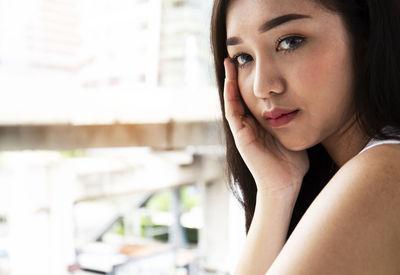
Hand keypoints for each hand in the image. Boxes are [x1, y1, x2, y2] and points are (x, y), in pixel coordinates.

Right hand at [223, 58, 308, 195]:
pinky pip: (232, 113)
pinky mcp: (240, 137)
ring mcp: (242, 132)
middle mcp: (248, 126)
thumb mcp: (293, 133)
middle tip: (234, 57)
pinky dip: (230, 97)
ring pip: (232, 102)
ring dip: (230, 83)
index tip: (251, 63)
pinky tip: (230, 82)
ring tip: (229, 63)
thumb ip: (292, 119)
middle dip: (236, 77)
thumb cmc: (291, 163)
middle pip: (239, 96)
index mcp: (259, 125)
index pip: (250, 98)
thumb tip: (306, 103)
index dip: (248, 81)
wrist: (285, 185)